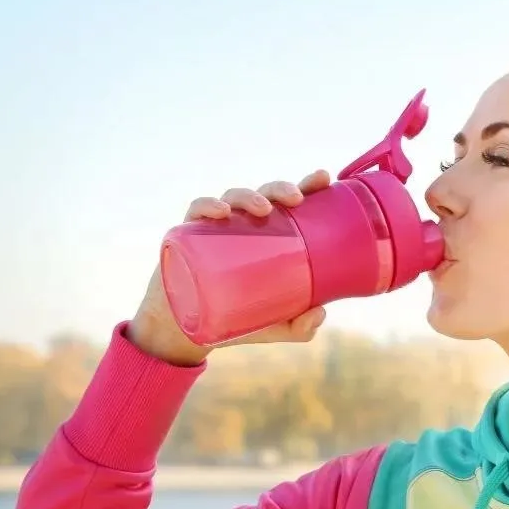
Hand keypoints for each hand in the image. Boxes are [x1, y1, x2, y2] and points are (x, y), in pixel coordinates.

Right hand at [129, 170, 333, 365]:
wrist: (185, 331)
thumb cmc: (234, 320)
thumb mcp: (273, 327)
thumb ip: (299, 326)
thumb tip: (320, 313)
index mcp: (269, 236)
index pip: (289, 204)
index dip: (306, 186)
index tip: (323, 178)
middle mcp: (244, 226)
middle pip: (264, 195)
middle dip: (280, 188)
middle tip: (295, 199)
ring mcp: (216, 228)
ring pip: (233, 198)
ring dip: (248, 196)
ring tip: (262, 210)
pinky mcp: (188, 235)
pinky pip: (196, 211)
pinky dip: (207, 205)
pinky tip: (220, 212)